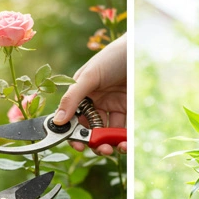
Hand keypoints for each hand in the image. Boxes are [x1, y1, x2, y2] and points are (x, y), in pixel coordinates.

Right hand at [53, 34, 126, 155]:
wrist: (140, 48)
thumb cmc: (112, 56)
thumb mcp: (89, 76)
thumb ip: (73, 98)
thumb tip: (58, 121)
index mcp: (82, 94)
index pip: (73, 119)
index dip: (74, 134)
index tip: (78, 145)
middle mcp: (96, 102)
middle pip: (91, 129)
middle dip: (94, 142)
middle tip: (102, 149)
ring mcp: (113, 106)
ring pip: (108, 132)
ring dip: (110, 143)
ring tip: (115, 148)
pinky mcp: (129, 109)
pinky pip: (124, 129)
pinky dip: (124, 139)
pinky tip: (125, 144)